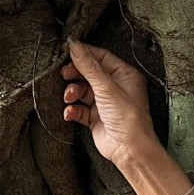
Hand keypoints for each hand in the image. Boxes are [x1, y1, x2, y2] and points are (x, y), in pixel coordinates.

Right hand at [61, 41, 193, 194]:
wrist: (129, 149)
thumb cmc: (127, 118)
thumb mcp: (106, 87)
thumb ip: (88, 66)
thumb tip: (75, 45)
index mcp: (124, 75)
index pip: (101, 57)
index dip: (84, 54)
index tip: (67, 51)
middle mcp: (115, 87)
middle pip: (89, 73)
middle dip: (75, 74)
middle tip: (64, 74)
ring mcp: (105, 103)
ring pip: (82, 91)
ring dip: (72, 93)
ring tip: (69, 97)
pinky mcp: (96, 117)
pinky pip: (79, 109)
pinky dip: (72, 110)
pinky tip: (70, 113)